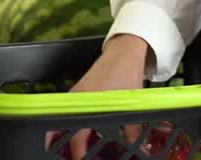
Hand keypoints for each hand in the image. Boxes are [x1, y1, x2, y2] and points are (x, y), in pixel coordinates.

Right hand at [47, 34, 147, 158]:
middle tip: (69, 155)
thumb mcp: (132, 104)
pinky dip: (71, 121)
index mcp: (89, 104)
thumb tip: (140, 148)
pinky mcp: (78, 89)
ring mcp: (75, 93)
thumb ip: (133, 130)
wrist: (124, 50)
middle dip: (63, 143)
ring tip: (71, 147)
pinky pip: (69, 109)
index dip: (78, 152)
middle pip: (61, 127)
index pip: (77, 136)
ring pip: (64, 118)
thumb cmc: (126, 74)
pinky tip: (79, 129)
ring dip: (66, 132)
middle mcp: (77, 99)